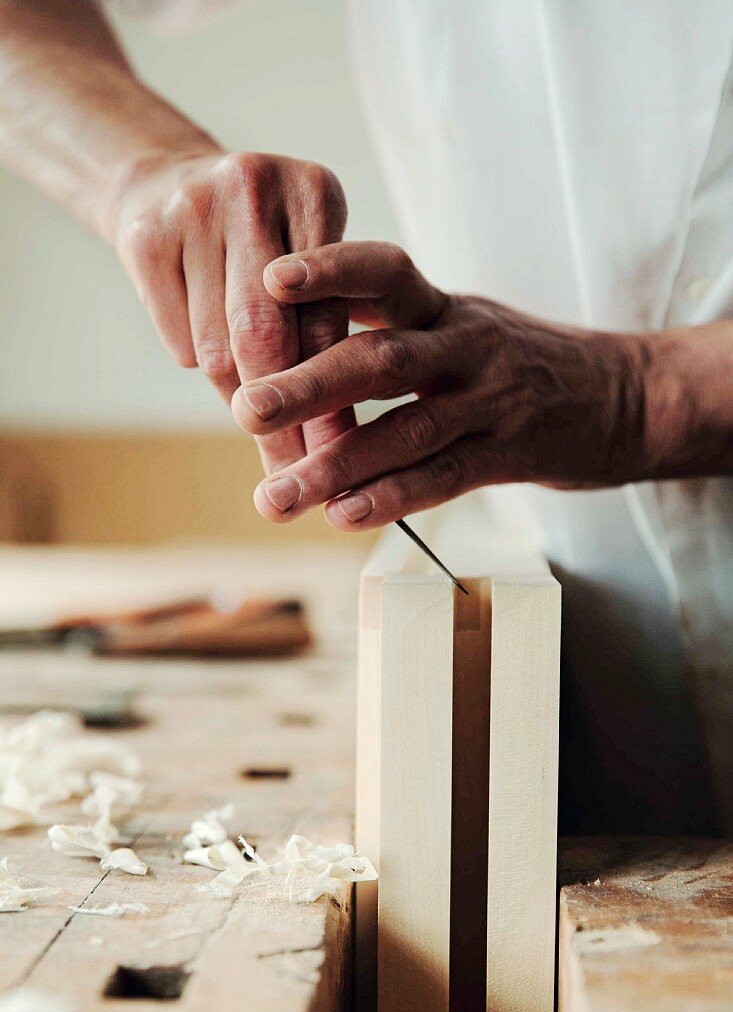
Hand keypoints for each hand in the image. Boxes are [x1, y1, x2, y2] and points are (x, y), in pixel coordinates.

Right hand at [112, 151, 354, 472]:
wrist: (164, 182)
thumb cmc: (257, 247)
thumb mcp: (304, 264)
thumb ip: (320, 332)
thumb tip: (328, 450)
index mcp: (313, 192)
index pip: (325, 315)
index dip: (329, 395)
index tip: (333, 458)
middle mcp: (254, 187)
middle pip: (264, 332)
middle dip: (279, 415)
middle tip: (290, 477)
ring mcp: (193, 208)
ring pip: (217, 345)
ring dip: (237, 394)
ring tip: (257, 419)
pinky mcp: (145, 237)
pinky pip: (177, 339)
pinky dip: (194, 361)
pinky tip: (206, 352)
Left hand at [230, 241, 660, 529]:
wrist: (624, 396)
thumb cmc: (517, 359)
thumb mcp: (460, 320)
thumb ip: (389, 319)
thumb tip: (293, 313)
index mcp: (445, 306)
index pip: (385, 272)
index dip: (329, 271)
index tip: (269, 281)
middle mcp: (467, 345)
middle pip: (381, 359)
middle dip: (309, 385)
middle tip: (245, 410)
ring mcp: (493, 402)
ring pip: (405, 431)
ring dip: (335, 465)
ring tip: (274, 499)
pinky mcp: (514, 455)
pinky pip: (445, 477)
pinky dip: (392, 497)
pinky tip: (343, 516)